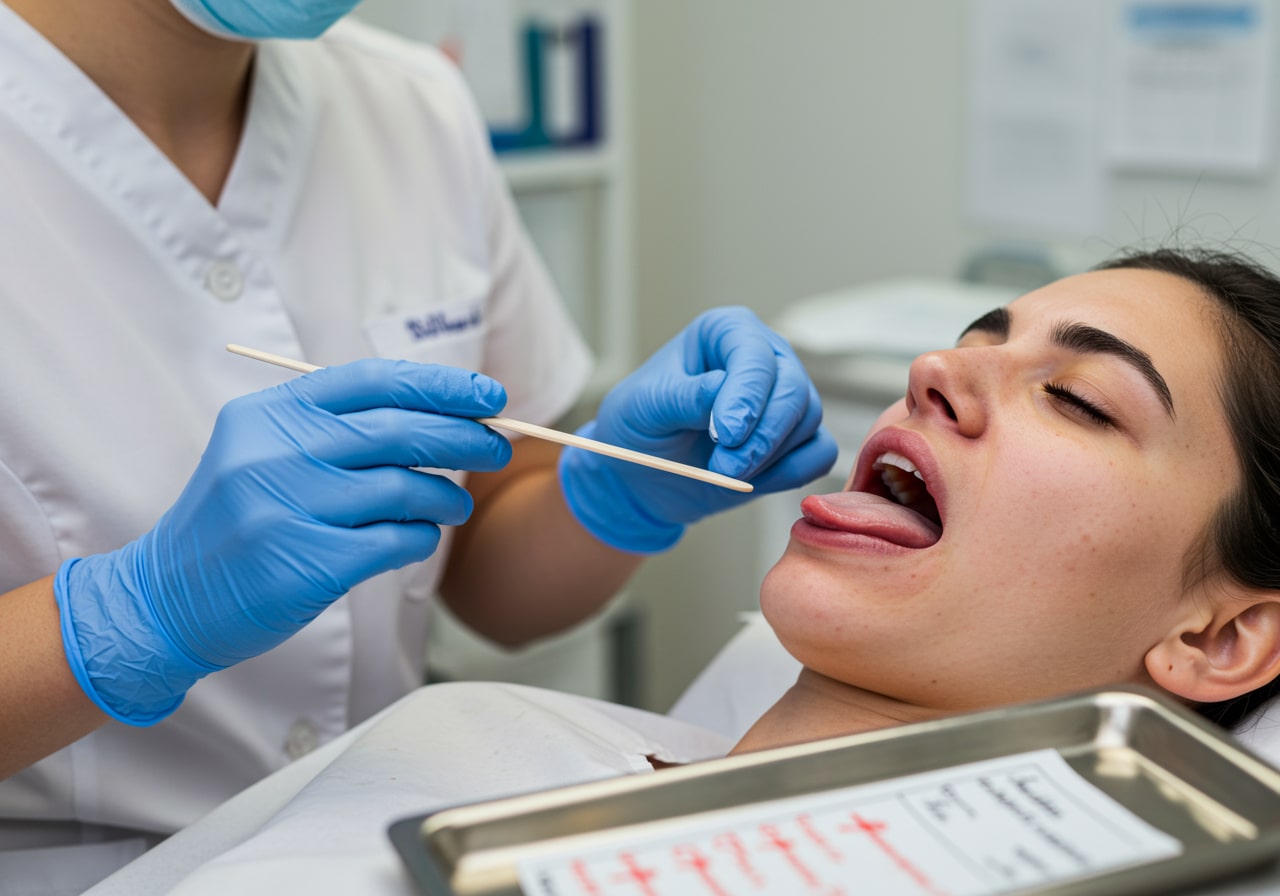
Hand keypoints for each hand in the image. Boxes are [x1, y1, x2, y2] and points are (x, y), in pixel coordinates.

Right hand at [55, 359, 510, 723]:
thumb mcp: (264, 452)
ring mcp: (287, 507)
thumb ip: (336, 429)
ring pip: (403, 488)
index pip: (373, 381)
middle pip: (398, 430)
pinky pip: (394, 540)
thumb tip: (443, 415)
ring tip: (455, 504)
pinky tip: (419, 537)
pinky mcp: (305, 563)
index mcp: (269, 414)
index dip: (441, 385)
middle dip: (463, 436)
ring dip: (445, 496)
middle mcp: (275, 452)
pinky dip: (420, 537)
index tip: (489, 395)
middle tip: (497, 446)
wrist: (168, 598)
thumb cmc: (236, 521)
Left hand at [559, 306, 837, 552]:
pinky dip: (792, 472)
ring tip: (726, 473)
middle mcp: (764, 357)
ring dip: (770, 457)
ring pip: (808, 420)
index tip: (724, 435)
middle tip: (726, 468)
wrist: (644, 476)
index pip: (755, 355)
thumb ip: (684, 397)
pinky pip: (820, 452)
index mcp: (725, 333)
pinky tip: (753, 480)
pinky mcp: (796, 437)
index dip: (747, 396)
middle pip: (793, 389)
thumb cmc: (639, 428)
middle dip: (762, 436)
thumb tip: (722, 388)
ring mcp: (784, 397)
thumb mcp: (644, 408)